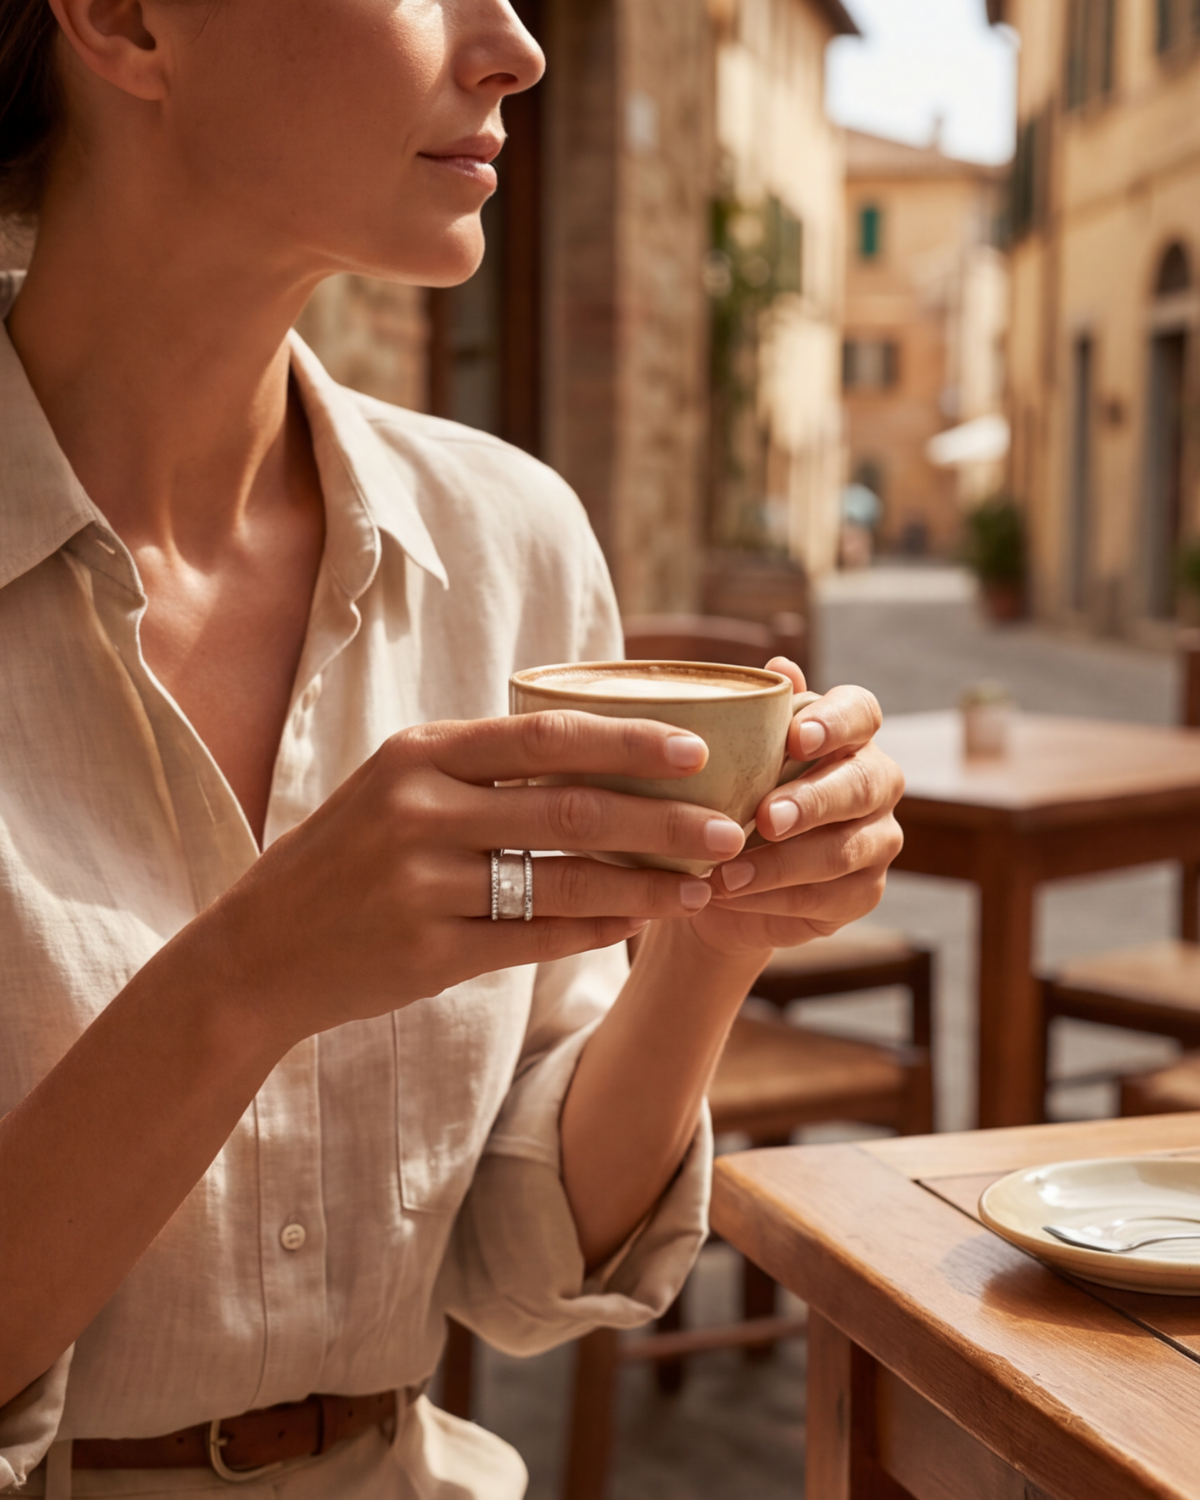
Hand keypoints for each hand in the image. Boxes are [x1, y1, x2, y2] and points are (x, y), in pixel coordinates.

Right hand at [200, 710, 744, 1046]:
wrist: (258, 951)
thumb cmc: (344, 858)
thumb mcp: (396, 786)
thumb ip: (481, 768)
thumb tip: (596, 750)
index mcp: (418, 755)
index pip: (544, 735)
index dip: (629, 740)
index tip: (698, 749)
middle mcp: (419, 813)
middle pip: (569, 809)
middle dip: (661, 819)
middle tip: (726, 827)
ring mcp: (421, 886)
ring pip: (563, 882)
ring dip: (645, 884)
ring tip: (702, 884)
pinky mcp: (427, 954)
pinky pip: (535, 941)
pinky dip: (595, 931)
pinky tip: (638, 926)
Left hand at [688, 659, 903, 955]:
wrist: (720, 874)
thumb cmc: (733, 794)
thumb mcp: (734, 754)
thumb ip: (759, 713)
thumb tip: (780, 666)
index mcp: (849, 733)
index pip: (861, 712)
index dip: (834, 723)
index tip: (795, 738)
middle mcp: (875, 781)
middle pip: (860, 785)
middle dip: (812, 801)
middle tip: (765, 817)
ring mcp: (878, 839)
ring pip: (843, 850)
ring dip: (782, 863)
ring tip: (727, 872)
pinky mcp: (864, 891)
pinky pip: (828, 897)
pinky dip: (776, 898)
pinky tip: (733, 894)